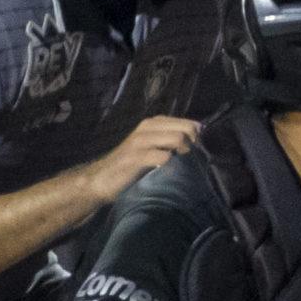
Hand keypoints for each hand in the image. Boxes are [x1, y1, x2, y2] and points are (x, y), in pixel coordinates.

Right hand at [84, 117, 198, 204]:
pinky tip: (164, 169)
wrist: (102, 178)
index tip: (195, 148)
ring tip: (178, 161)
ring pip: (176, 139)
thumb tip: (197, 138)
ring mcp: (139, 142)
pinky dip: (168, 163)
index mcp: (152, 124)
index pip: (186, 122)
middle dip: (192, 143)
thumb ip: (171, 139)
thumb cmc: (132, 163)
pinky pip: (162, 156)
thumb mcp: (152, 146)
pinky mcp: (135, 158)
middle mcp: (146, 128)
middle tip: (187, 156)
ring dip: (183, 151)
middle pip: (185, 129)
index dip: (196, 135)